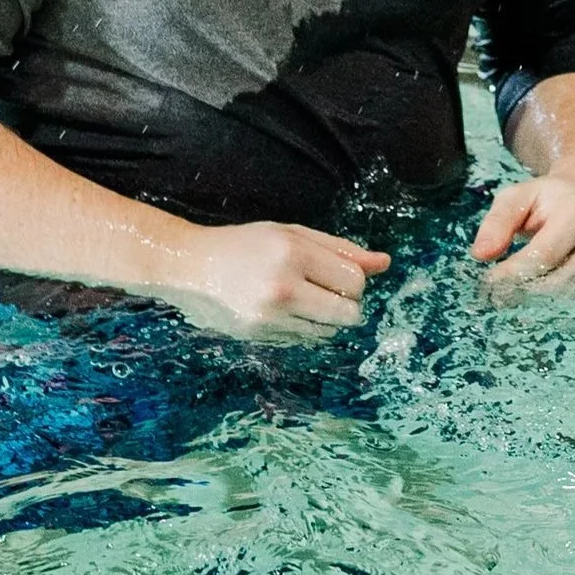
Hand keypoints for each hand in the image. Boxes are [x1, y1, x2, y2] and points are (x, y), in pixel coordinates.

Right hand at [153, 221, 390, 341]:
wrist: (189, 266)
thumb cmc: (247, 245)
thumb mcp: (293, 234)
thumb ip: (340, 250)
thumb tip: (385, 263)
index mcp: (293, 253)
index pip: (355, 282)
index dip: (354, 281)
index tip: (337, 275)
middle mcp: (282, 286)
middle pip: (349, 313)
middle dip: (347, 305)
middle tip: (325, 290)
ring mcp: (269, 316)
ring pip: (329, 331)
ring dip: (325, 319)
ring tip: (300, 298)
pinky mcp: (258, 336)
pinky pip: (304, 339)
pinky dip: (303, 328)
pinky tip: (281, 310)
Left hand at [470, 170, 574, 298]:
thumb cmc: (550, 197)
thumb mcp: (518, 196)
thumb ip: (498, 222)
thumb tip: (480, 255)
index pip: (544, 254)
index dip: (515, 272)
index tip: (490, 281)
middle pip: (557, 280)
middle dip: (523, 289)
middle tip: (499, 291)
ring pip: (568, 294)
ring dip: (538, 296)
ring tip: (517, 288)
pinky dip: (555, 297)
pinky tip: (541, 287)